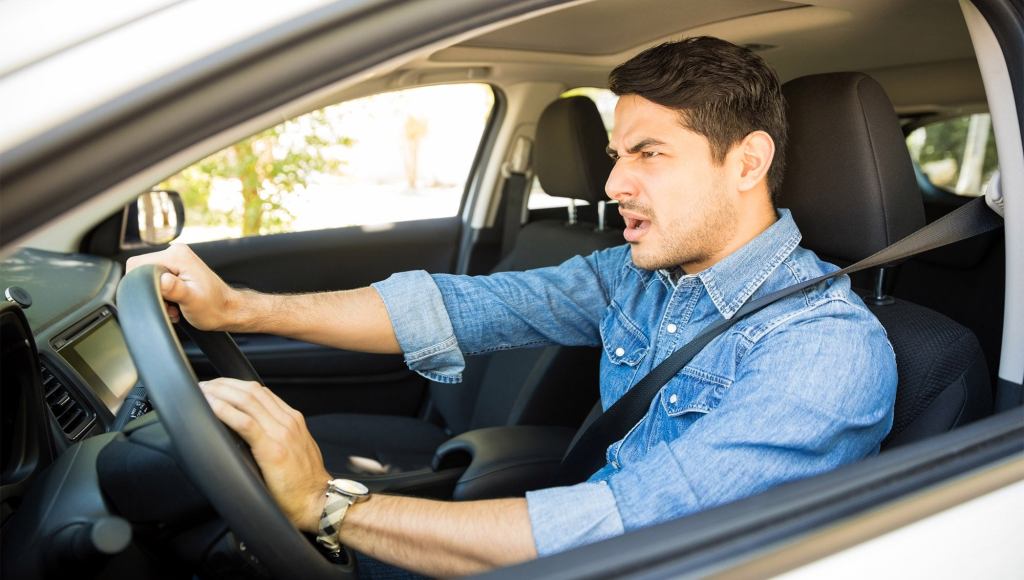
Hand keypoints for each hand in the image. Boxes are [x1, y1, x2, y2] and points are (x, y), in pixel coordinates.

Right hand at [125, 244, 238, 329]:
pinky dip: (163, 295)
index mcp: (177, 256)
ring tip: (174, 307)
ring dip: (158, 296)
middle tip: (169, 305)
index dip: (140, 284)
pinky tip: (175, 304)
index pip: (137, 264)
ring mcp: (176, 260)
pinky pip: (158, 281)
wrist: (228, 310)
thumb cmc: (214, 307)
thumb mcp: (193, 301)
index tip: (159, 299)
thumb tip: (162, 280)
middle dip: (150, 292)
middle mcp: (176, 253)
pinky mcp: (177, 269)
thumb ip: (176, 290)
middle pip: (142, 271)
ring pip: (149, 278)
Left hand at [199, 378, 330, 532]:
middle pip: (251, 391)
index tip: (217, 387)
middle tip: (203, 386)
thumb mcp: (295, 452)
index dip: (235, 385)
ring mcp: (281, 433)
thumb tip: (251, 436)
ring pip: (247, 401)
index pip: (261, 392)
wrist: (319, 502)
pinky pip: (245, 423)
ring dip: (220, 394)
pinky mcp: (272, 449)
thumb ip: (278, 439)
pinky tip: (211, 408)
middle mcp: (288, 422)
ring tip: (202, 393)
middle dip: (224, 385)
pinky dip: (225, 411)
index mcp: (293, 421)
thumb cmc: (304, 485)